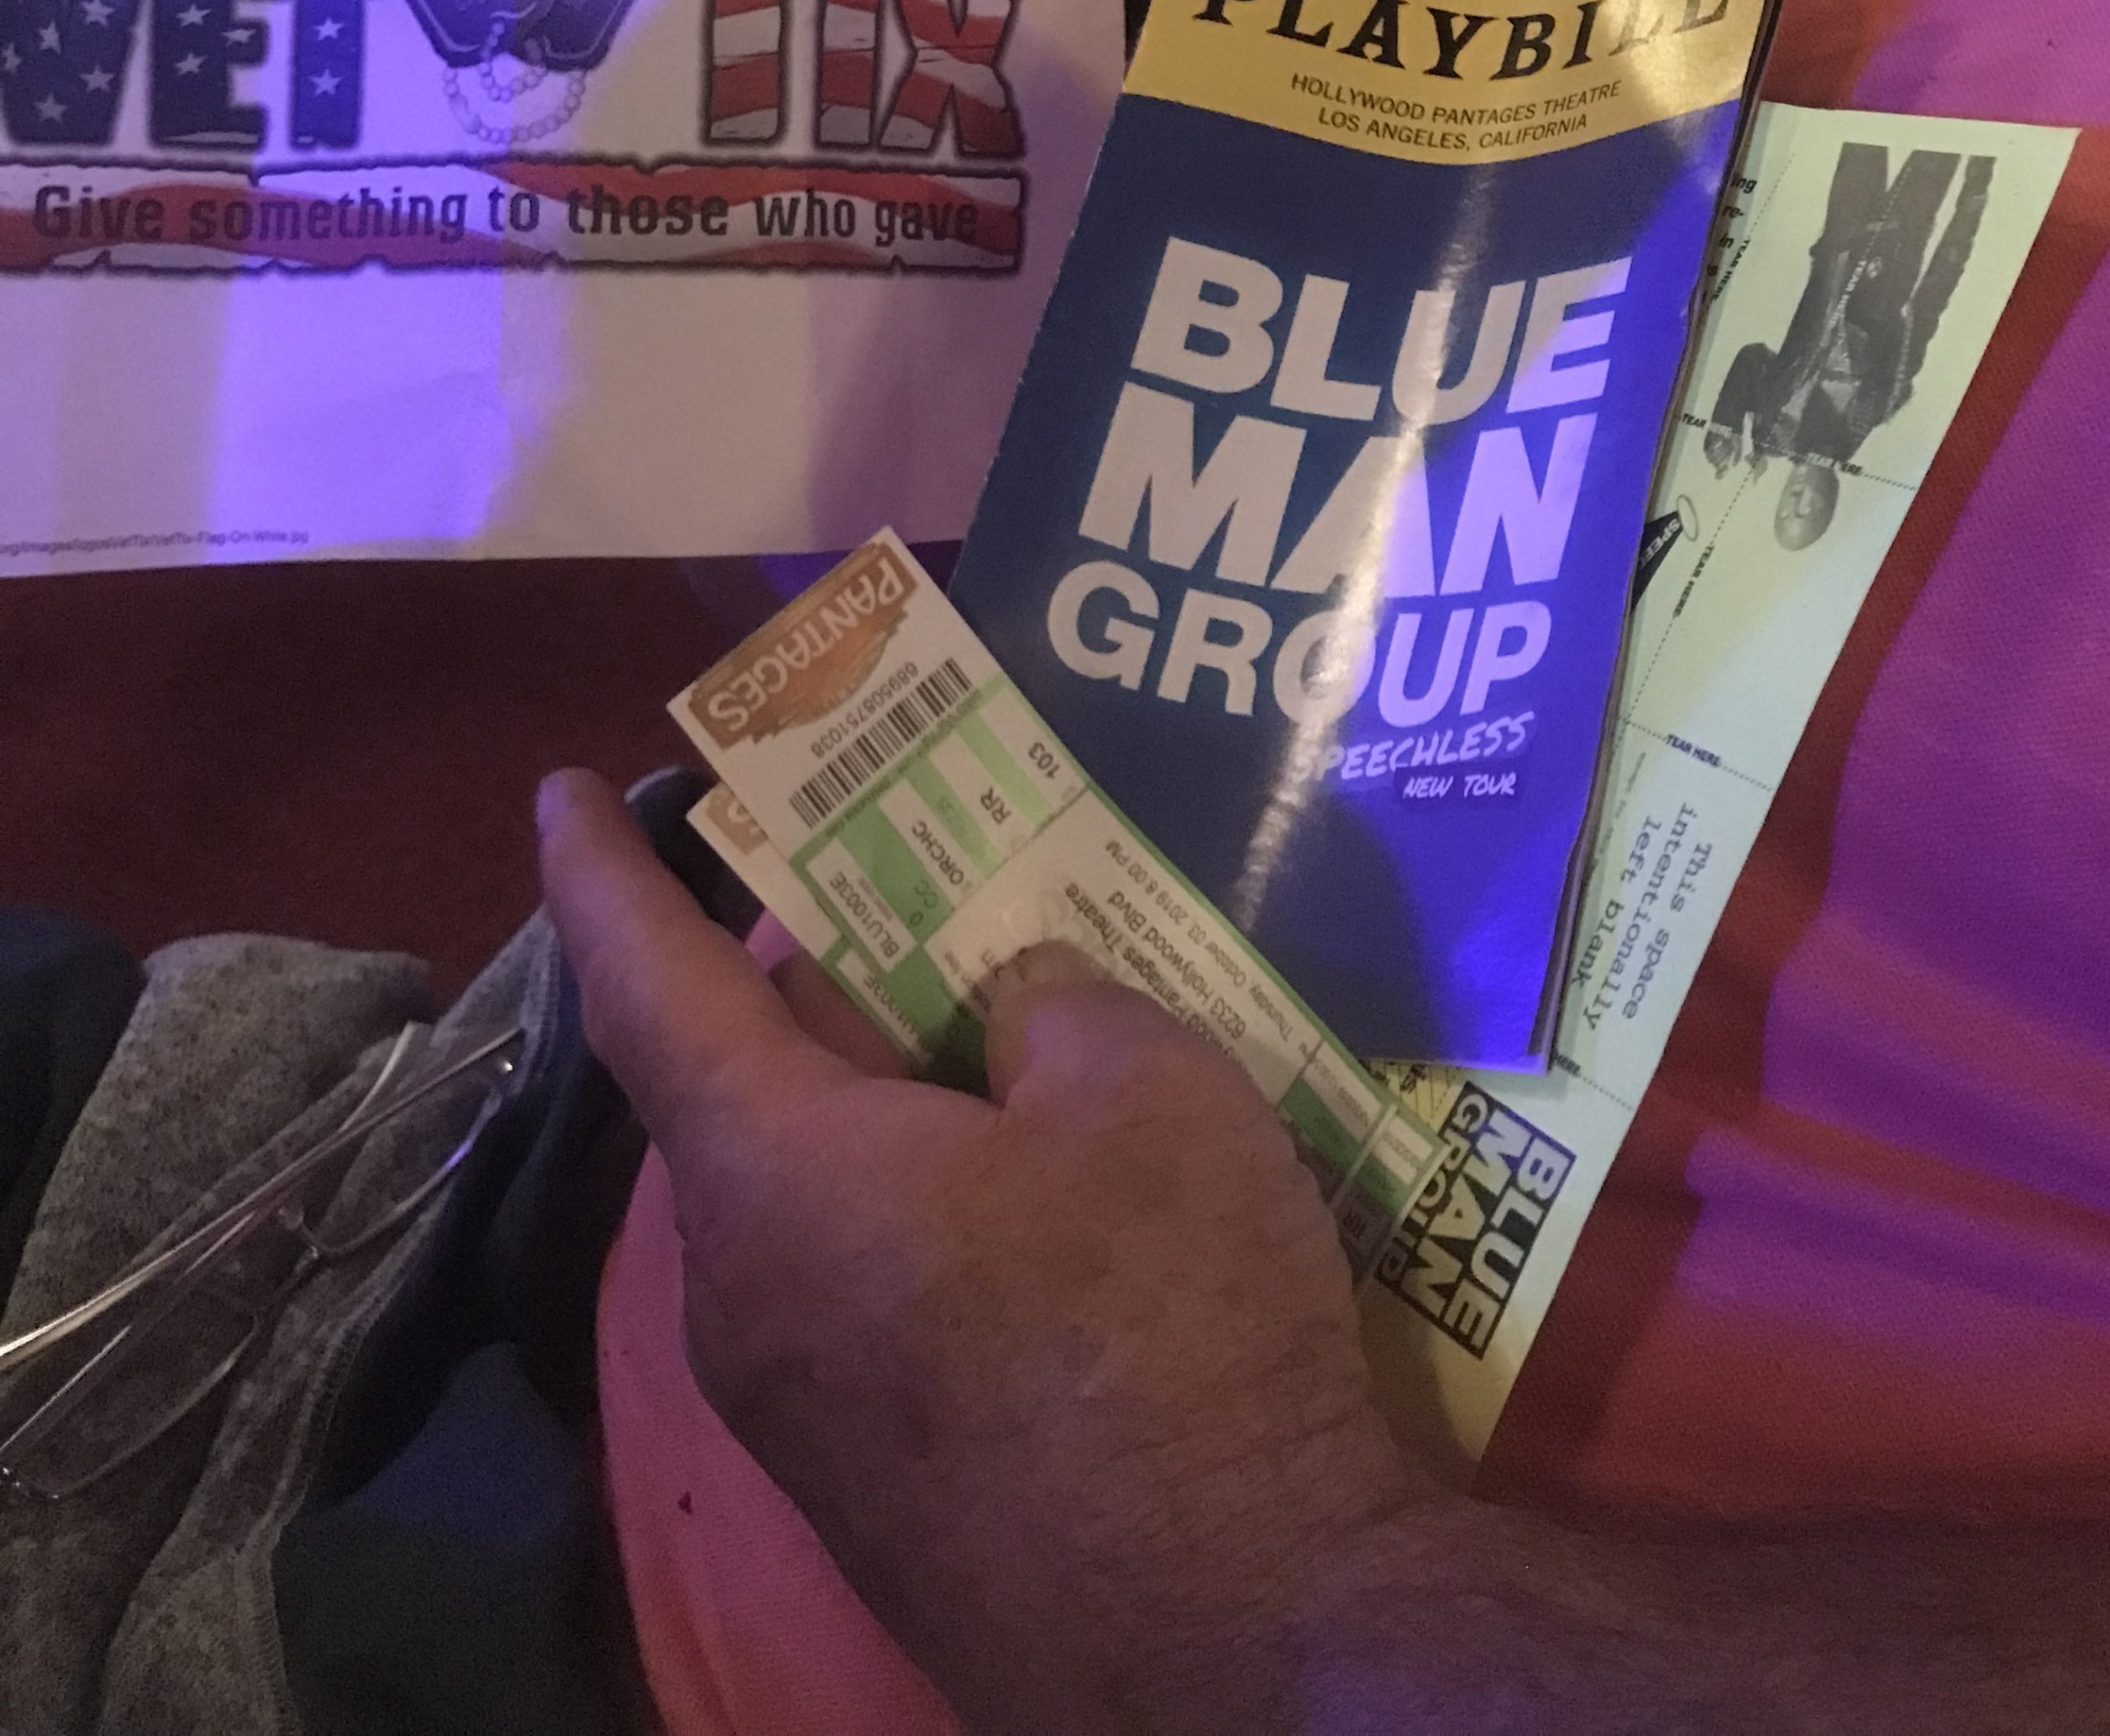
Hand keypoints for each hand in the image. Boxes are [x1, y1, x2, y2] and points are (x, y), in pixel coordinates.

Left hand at [537, 769, 1423, 1735]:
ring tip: (1020, 1026)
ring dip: (899, 1104)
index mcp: (771, 1175)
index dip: (601, 873)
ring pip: (829, 1198)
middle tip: (907, 879)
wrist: (1232, 1639)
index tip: (557, 790)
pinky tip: (1069, 1198)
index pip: (646, 985)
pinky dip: (942, 1208)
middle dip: (820, 983)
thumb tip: (1010, 1014)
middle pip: (753, 1091)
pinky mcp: (889, 1490)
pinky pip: (882, 1293)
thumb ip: (1051, 1007)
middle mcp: (744, 1299)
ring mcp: (810, 1415)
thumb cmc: (1164, 1326)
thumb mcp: (1141, 1086)